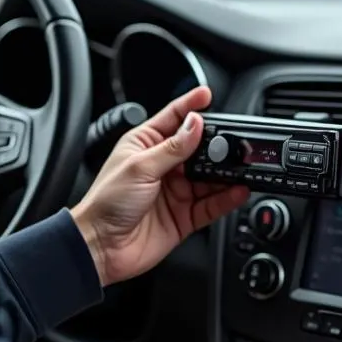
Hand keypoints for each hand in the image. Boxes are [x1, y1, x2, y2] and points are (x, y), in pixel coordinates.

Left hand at [71, 87, 248, 286]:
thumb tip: (196, 124)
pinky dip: (226, 198)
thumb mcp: (140, 167)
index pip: (174, 118)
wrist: (100, 247)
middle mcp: (163, 166)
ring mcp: (175, 191)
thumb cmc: (106, 203)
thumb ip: (173, 148)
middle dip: (217, 145)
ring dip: (225, 173)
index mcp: (146, 145)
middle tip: (232, 142)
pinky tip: (238, 190)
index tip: (208, 95)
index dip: (191, 105)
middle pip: (198, 149)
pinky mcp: (184, 216)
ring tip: (241, 167)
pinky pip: (211, 204)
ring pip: (209, 178)